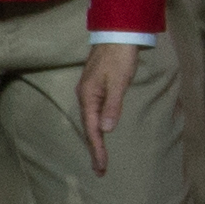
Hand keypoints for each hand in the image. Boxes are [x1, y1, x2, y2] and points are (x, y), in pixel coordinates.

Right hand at [76, 41, 139, 174]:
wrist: (117, 34)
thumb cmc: (119, 57)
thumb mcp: (119, 81)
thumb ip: (113, 105)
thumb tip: (106, 129)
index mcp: (88, 96)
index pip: (92, 129)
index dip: (97, 148)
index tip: (101, 166)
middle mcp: (85, 96)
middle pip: (89, 128)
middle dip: (95, 149)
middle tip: (100, 170)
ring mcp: (89, 91)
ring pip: (91, 121)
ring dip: (95, 139)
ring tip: (100, 157)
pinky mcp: (95, 88)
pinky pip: (94, 112)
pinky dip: (97, 126)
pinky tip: (101, 132)